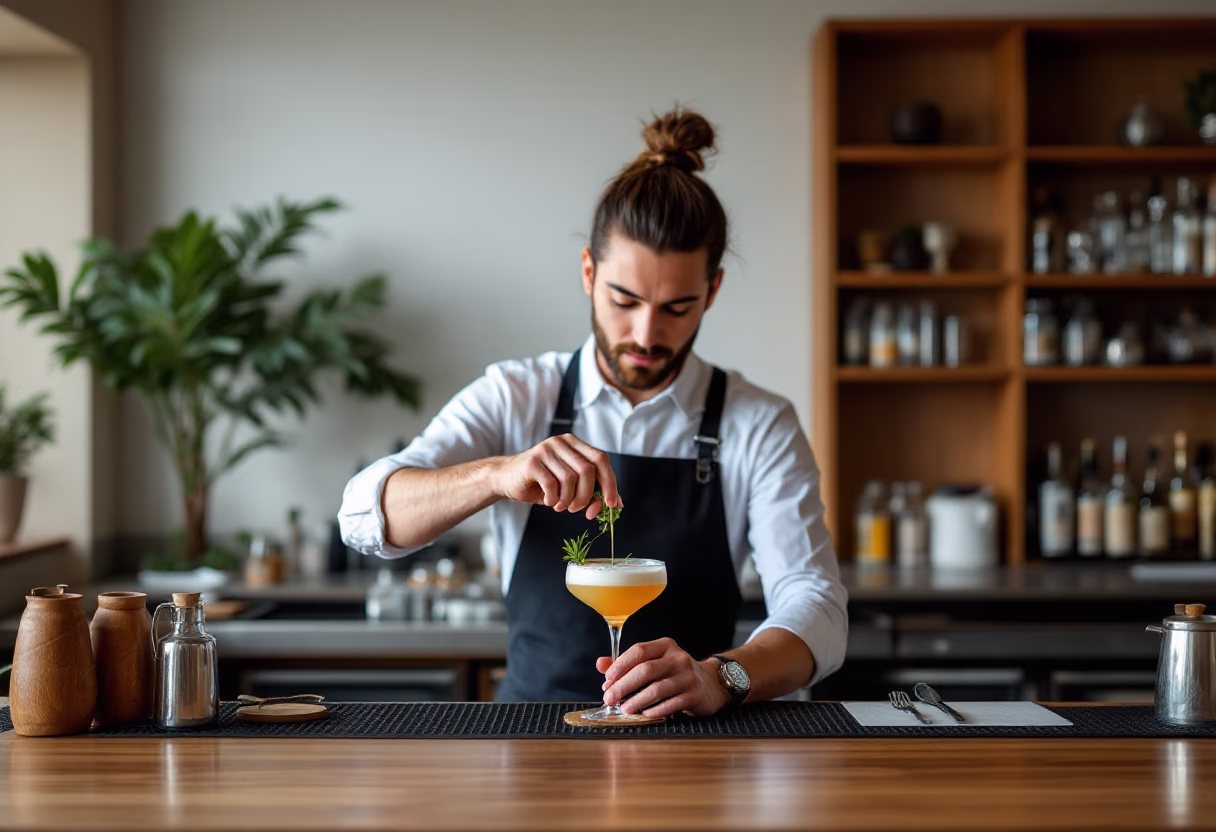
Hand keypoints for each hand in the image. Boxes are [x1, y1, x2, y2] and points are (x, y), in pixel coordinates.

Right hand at [492, 434, 620, 518]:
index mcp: (574, 444)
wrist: (506, 479)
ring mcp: (545, 449)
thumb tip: (617, 504)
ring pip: (570, 479)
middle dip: (586, 497)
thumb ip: (592, 491)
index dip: (610, 483)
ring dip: (568, 500)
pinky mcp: (532, 462)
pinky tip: (549, 501)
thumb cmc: (541, 484)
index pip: (601, 459)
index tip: (612, 504)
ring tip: (560, 505)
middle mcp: (561, 442)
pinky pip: (552, 484)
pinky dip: (553, 499)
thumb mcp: (570, 487)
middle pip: (588, 471)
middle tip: (577, 509)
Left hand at [597, 638, 730, 717]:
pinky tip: (644, 714)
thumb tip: (600, 664)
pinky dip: (655, 710)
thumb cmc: (674, 673)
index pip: (638, 651)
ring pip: (657, 688)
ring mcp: (688, 676)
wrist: (711, 684)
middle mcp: (678, 658)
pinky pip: (671, 703)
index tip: (606, 681)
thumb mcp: (654, 662)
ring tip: (624, 708)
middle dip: (623, 686)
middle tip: (609, 698)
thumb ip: (627, 663)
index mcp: (665, 646)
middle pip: (645, 670)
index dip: (619, 666)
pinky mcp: (695, 694)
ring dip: (637, 700)